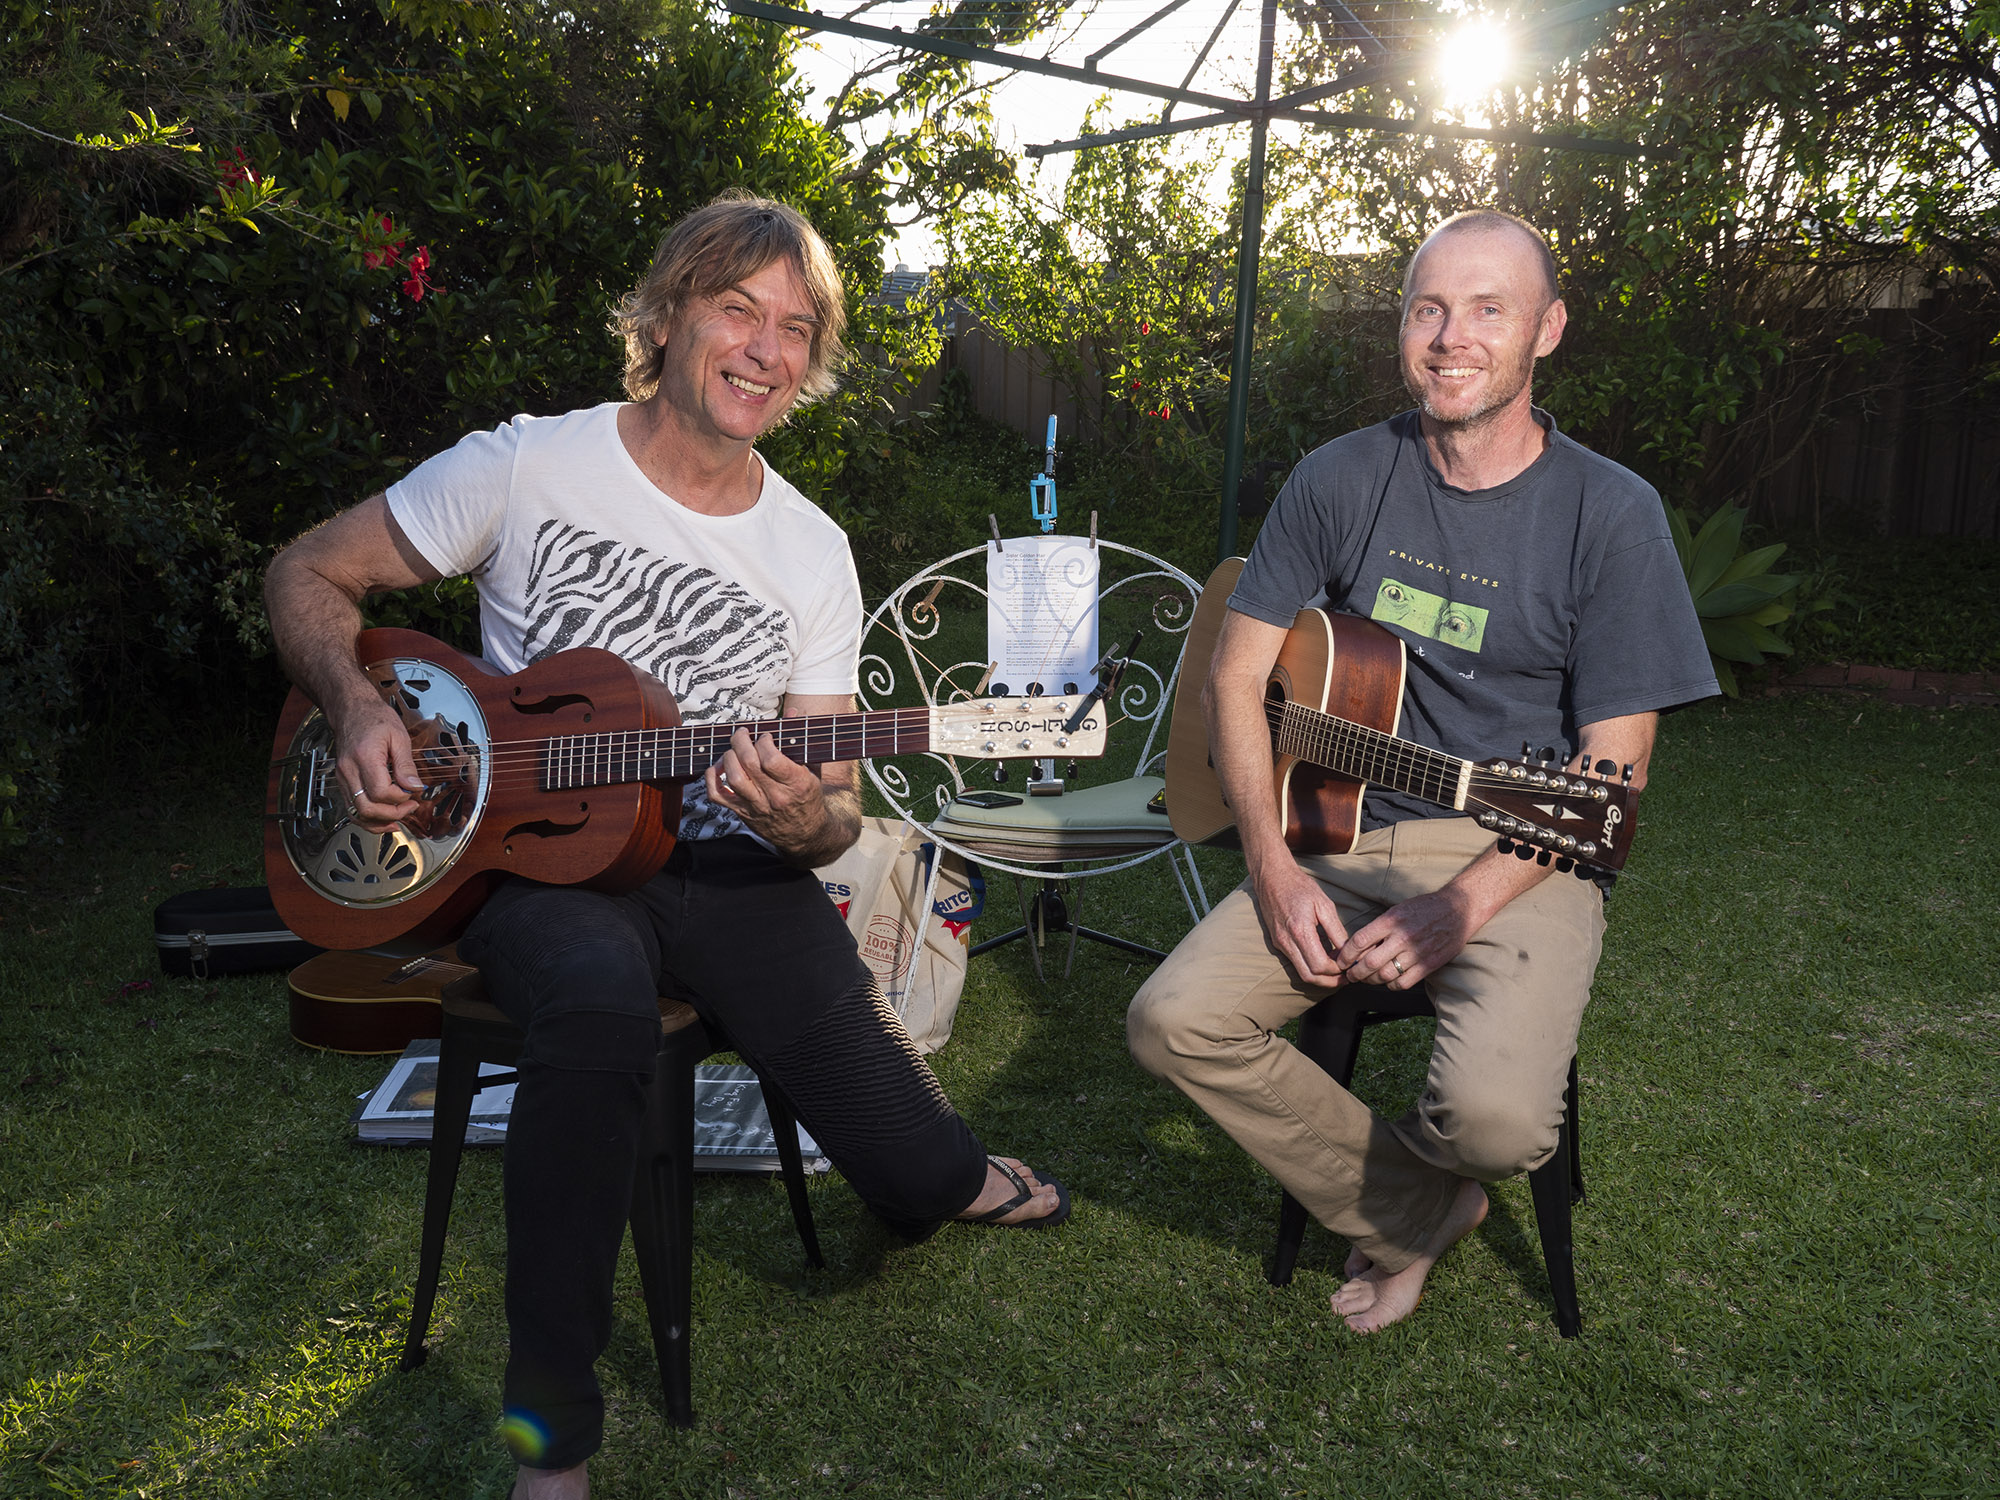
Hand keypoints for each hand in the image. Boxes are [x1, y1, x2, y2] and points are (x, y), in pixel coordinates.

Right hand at [333, 694, 424, 830]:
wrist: (352, 710)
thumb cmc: (374, 718)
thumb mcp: (399, 737)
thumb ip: (406, 765)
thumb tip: (415, 787)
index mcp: (364, 757)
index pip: (381, 792)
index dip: (400, 798)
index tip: (413, 792)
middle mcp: (349, 770)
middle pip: (366, 808)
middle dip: (391, 814)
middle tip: (409, 807)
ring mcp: (343, 777)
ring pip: (356, 813)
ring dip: (378, 822)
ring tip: (398, 818)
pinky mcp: (342, 781)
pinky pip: (351, 808)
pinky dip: (367, 818)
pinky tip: (382, 818)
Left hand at [706, 726, 827, 855]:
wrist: (806, 834)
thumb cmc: (809, 797)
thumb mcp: (812, 769)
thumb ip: (800, 740)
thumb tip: (791, 712)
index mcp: (797, 784)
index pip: (772, 759)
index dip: (764, 742)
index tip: (766, 736)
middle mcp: (776, 796)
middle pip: (749, 764)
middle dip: (742, 741)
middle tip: (743, 734)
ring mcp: (757, 806)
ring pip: (734, 778)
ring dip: (729, 757)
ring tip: (733, 749)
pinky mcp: (743, 813)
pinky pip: (718, 796)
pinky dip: (711, 778)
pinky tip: (718, 767)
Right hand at [1249, 858, 1350, 986]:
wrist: (1272, 877)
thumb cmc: (1299, 887)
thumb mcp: (1324, 905)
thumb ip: (1336, 930)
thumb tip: (1348, 951)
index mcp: (1300, 931)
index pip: (1320, 965)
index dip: (1337, 970)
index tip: (1348, 965)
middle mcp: (1287, 941)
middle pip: (1309, 976)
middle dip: (1329, 982)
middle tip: (1346, 978)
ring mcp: (1280, 943)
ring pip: (1301, 972)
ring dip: (1320, 977)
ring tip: (1337, 970)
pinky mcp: (1277, 942)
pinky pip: (1295, 962)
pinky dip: (1310, 967)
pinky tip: (1323, 959)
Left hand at [1335, 888, 1476, 990]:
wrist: (1458, 909)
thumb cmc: (1424, 908)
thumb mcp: (1398, 910)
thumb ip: (1379, 927)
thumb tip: (1357, 946)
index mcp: (1391, 920)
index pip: (1360, 941)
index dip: (1346, 954)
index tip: (1341, 961)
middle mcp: (1403, 937)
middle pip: (1369, 963)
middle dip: (1355, 973)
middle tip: (1350, 975)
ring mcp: (1416, 952)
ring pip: (1385, 975)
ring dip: (1371, 980)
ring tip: (1368, 978)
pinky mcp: (1429, 965)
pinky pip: (1403, 983)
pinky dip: (1391, 985)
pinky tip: (1389, 980)